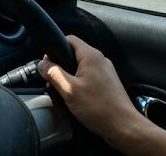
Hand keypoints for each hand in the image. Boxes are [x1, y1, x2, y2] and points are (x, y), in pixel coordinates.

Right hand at [38, 35, 165, 155]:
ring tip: (65, 90)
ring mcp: (106, 71)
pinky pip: (89, 76)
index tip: (47, 63)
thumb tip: (42, 64)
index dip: (55, 48)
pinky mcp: (108, 83)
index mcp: (91, 56)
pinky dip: (80, 82)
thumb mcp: (69, 90)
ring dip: (70, 75)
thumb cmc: (98, 108)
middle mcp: (100, 59)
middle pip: (75, 52)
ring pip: (81, 66)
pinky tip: (77, 97)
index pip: (69, 39)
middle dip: (61, 64)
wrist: (123, 126)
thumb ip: (53, 73)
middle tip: (53, 79)